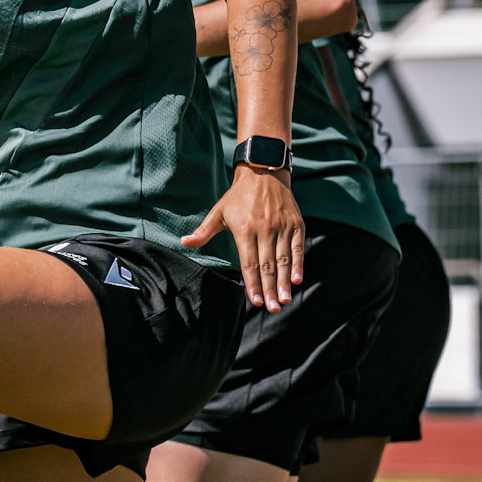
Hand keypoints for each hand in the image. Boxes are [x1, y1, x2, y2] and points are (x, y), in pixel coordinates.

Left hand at [182, 167, 304, 311]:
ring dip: (285, 282)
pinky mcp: (296, 224)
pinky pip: (298, 248)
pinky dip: (298, 264)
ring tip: (285, 300)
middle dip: (270, 289)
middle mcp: (265, 229)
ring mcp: (282, 227)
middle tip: (273, 308)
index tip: (256, 302)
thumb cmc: (237, 197)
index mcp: (245, 230)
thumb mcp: (218, 212)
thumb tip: (183, 243)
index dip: (253, 284)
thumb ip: (203, 231)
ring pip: (284, 259)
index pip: (249, 263)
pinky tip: (297, 280)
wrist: (264, 172)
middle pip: (268, 265)